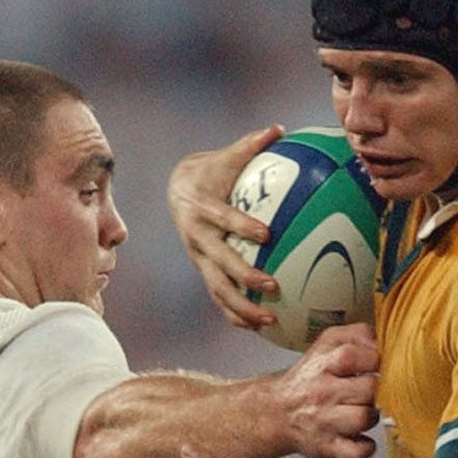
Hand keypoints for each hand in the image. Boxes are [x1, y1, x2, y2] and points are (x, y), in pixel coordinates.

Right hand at [169, 127, 284, 331]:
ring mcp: (198, 258)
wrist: (178, 188)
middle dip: (244, 276)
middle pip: (219, 261)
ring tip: (270, 320)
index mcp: (202, 208)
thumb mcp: (227, 156)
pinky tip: (259, 329)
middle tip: (274, 286)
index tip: (266, 235)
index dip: (241, 225)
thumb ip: (252, 145)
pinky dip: (235, 315)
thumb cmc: (213, 170)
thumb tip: (279, 128)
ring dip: (242, 307)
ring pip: (217, 288)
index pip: (222, 218)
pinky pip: (218, 298)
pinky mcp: (203, 271)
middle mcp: (197, 237)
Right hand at [277, 324, 380, 457]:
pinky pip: (356, 453)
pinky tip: (361, 438)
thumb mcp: (327, 344)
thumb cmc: (312, 378)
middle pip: (367, 389)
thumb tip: (381, 340)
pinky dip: (365, 448)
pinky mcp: (327, 448)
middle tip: (367, 392)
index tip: (374, 367)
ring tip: (361, 412)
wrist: (278, 412)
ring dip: (371, 417)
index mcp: (324, 364)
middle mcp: (322, 392)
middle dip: (375, 390)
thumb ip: (356, 334)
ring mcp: (325, 422)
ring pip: (363, 418)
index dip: (373, 360)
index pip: (354, 355)